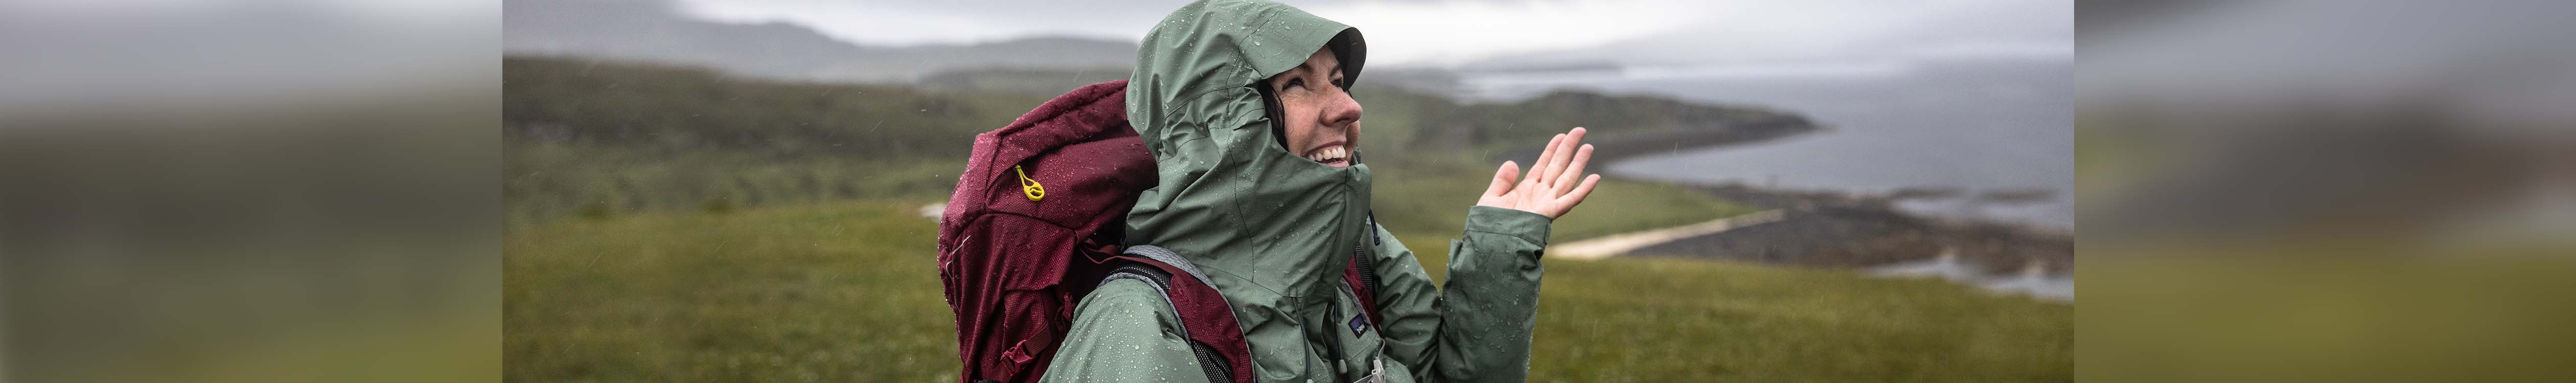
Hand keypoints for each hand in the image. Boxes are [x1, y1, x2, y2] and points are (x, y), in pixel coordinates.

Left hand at [1477, 127, 1600, 218]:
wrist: (1491, 242)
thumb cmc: (1490, 226)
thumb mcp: (1492, 197)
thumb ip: (1502, 180)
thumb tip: (1512, 162)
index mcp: (1527, 190)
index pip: (1543, 164)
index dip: (1552, 149)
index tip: (1561, 135)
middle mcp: (1540, 194)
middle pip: (1558, 166)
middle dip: (1569, 149)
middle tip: (1580, 131)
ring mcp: (1547, 203)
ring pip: (1567, 178)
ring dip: (1578, 163)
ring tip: (1589, 147)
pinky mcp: (1550, 212)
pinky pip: (1571, 199)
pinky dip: (1584, 190)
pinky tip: (1595, 177)